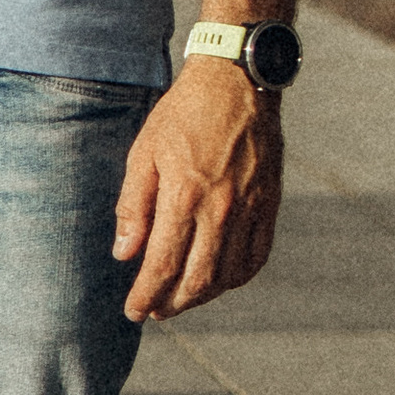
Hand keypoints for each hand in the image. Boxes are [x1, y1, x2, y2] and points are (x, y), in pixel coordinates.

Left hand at [113, 57, 282, 319]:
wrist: (236, 83)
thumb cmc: (181, 116)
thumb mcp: (143, 154)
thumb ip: (132, 206)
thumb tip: (124, 254)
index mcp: (183, 196)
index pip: (162, 265)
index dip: (146, 296)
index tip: (133, 312)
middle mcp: (221, 209)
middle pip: (197, 280)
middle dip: (172, 304)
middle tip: (155, 312)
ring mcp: (251, 208)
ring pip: (229, 275)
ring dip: (204, 296)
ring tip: (182, 298)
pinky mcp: (270, 204)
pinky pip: (257, 256)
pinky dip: (237, 277)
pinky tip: (220, 280)